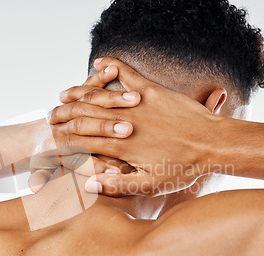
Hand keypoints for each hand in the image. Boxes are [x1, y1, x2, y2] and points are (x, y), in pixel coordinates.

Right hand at [48, 57, 220, 196]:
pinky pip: (128, 73)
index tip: (51, 140)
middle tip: (49, 116)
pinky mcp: (152, 90)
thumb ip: (118, 185)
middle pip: (85, 117)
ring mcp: (137, 104)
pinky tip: (101, 62)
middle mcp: (124, 122)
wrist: (215, 144)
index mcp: (121, 146)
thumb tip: (88, 185)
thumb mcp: (151, 186)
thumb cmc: (185, 169)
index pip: (83, 142)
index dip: (65, 141)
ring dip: (79, 94)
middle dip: (64, 117)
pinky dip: (113, 66)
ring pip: (99, 96)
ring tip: (63, 94)